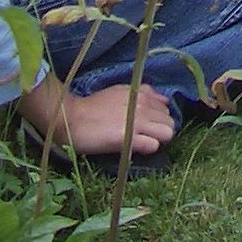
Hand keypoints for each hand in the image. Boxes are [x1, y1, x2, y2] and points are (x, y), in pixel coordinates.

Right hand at [20, 77, 175, 156]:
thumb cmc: (93, 107)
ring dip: (158, 139)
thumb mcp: (121, 92)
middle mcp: (143, 105)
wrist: (71, 118)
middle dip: (161, 130)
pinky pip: (153, 145)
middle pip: (170, 122)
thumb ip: (143, 94)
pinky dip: (148, 148)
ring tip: (142, 143)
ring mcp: (137, 121)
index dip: (159, 119)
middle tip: (145, 137)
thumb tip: (163, 101)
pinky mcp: (128, 138)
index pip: (166, 108)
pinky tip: (136, 148)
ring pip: (168, 132)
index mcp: (142, 93)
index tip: (148, 127)